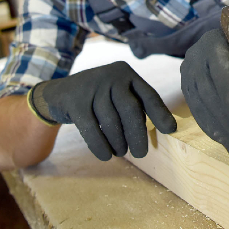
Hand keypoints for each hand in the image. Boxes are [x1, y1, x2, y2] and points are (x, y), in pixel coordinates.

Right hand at [29, 62, 176, 160]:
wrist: (58, 93)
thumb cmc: (97, 98)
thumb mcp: (116, 94)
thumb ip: (136, 105)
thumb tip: (165, 128)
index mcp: (126, 73)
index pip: (149, 95)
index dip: (161, 114)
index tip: (170, 130)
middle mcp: (111, 76)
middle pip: (131, 110)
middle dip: (138, 135)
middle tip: (141, 153)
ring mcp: (92, 86)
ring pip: (111, 122)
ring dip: (119, 142)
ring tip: (121, 152)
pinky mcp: (75, 101)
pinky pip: (91, 129)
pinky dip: (100, 146)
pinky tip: (106, 156)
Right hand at [180, 29, 228, 154]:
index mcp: (215, 39)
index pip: (219, 65)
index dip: (227, 88)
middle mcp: (197, 54)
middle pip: (209, 90)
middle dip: (225, 119)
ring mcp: (188, 72)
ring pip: (200, 104)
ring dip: (218, 129)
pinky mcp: (186, 88)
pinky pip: (196, 111)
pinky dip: (210, 128)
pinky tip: (223, 141)